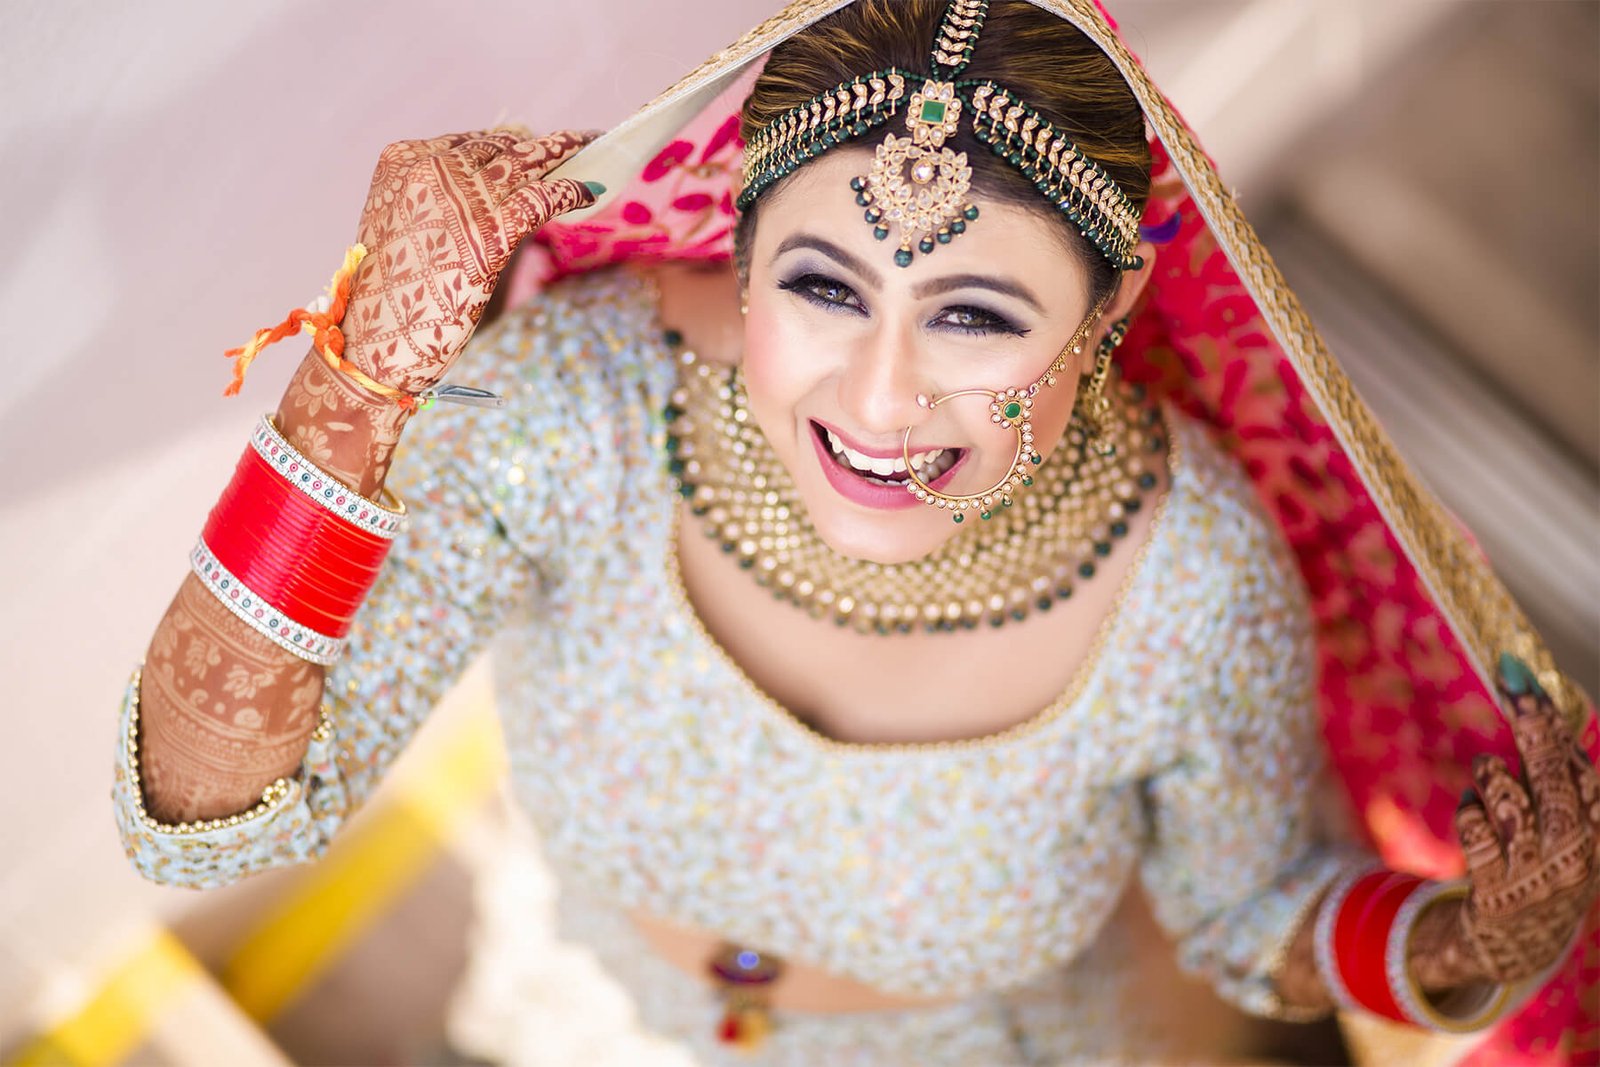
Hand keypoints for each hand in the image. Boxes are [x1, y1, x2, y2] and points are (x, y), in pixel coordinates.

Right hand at [341, 128, 596, 396]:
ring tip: (596, 151)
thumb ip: (459, 206)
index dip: (510, 144)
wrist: (371, 344)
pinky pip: (543, 197)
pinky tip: (591, 193)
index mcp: (403, 161)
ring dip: (568, 153)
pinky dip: (572, 191)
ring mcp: (460, 195)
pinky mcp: (489, 230)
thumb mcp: (417, 234)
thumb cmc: (394, 301)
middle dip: (545, 145)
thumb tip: (519, 193)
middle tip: (581, 141)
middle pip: (503, 144)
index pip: (472, 141)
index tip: (539, 146)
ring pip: (528, 160)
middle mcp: (430, 166)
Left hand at [1453, 652, 1599, 982]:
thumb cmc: (1541, 862)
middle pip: (1555, 779)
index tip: (1521, 675)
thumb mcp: (1564, 821)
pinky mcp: (1498, 894)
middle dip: (1532, 726)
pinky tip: (1473, 806)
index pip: (1582, 767)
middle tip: (1509, 682)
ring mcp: (1537, 876)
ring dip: (1494, 776)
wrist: (1519, 940)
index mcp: (1598, 832)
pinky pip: (1477, 836)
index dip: (1552, 719)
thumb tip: (1532, 694)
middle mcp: (1576, 855)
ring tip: (1489, 770)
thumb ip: (1556, 770)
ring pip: (1514, 805)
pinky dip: (1471, 812)